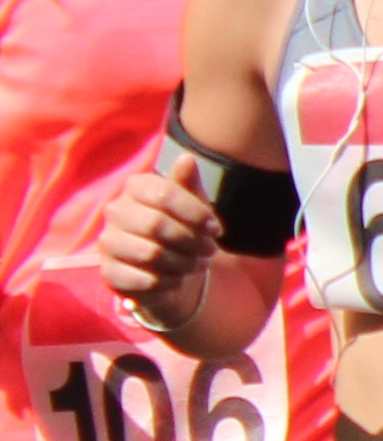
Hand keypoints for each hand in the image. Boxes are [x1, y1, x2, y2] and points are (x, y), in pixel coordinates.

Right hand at [99, 158, 221, 325]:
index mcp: (135, 187)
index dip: (196, 213)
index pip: (164, 193)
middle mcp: (115, 211)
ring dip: (184, 263)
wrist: (167, 268)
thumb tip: (187, 158)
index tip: (216, 229)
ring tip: (195, 264)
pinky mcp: (110, 273)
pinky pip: (145, 280)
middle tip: (209, 251)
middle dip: (192, 241)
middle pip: (156, 225)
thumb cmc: (182, 227)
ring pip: (151, 254)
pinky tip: (176, 279)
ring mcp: (108, 243)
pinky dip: (170, 282)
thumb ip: (189, 184)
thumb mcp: (192, 204)